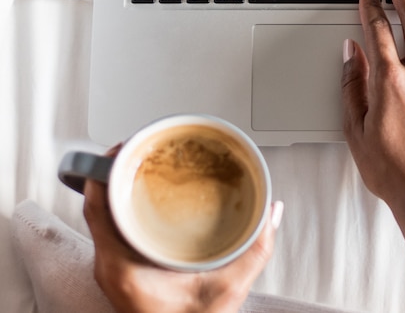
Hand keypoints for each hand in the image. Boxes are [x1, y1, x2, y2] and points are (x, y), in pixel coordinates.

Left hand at [83, 146, 283, 312]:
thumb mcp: (228, 290)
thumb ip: (256, 250)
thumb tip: (273, 212)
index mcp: (122, 268)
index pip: (98, 207)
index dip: (105, 172)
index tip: (122, 148)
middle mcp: (109, 267)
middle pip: (98, 206)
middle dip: (114, 173)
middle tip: (138, 150)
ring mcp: (112, 270)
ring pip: (103, 217)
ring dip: (118, 189)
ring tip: (141, 167)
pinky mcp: (120, 271)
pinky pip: (112, 230)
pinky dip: (123, 207)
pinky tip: (143, 198)